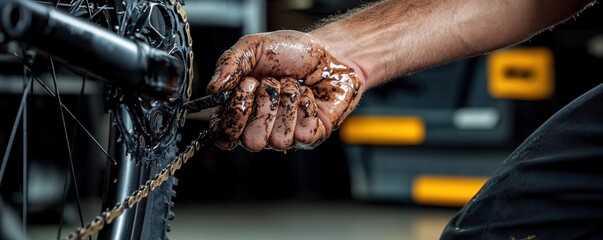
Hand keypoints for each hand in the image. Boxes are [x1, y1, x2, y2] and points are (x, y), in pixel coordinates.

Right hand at [207, 30, 364, 150]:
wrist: (328, 51)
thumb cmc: (291, 52)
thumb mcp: (254, 46)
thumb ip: (229, 63)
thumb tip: (213, 88)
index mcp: (241, 110)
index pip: (224, 136)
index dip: (235, 115)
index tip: (248, 85)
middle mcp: (261, 127)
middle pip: (251, 142)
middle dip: (265, 107)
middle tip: (272, 83)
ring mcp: (286, 134)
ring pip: (279, 139)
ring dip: (287, 103)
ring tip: (293, 85)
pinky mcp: (310, 136)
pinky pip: (302, 135)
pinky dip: (306, 108)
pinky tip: (308, 95)